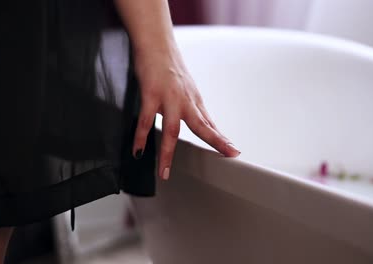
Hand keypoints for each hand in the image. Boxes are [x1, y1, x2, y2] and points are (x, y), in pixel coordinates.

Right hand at [131, 49, 240, 179]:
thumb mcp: (187, 89)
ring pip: (172, 130)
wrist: (156, 44)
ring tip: (164, 172)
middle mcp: (186, 101)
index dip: (222, 139)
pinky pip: (146, 121)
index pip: (210, 124)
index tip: (233, 152)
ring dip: (167, 154)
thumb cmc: (169, 66)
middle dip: (215, 143)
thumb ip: (194, 109)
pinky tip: (139, 151)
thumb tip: (205, 124)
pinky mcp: (151, 94)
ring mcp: (169, 98)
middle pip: (202, 126)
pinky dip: (141, 138)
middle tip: (228, 157)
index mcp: (194, 101)